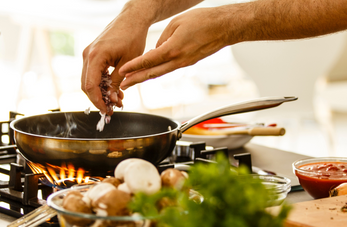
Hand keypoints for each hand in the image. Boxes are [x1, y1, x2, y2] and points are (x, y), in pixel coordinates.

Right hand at [81, 14, 148, 113]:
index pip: (90, 86)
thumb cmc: (132, 37)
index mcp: (95, 56)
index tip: (107, 111)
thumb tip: (112, 99)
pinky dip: (101, 83)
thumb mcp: (128, 63)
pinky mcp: (93, 54)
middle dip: (99, 99)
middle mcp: (88, 55)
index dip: (98, 101)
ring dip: (101, 92)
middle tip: (112, 108)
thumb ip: (117, 82)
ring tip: (117, 100)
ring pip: (89, 80)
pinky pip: (93, 73)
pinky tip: (114, 89)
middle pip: (86, 85)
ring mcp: (88, 54)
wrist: (132, 19)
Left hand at [119, 6, 240, 89]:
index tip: (122, 72)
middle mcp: (179, 60)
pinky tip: (151, 71)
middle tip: (123, 85)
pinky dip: (158, 71)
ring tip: (133, 81)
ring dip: (146, 78)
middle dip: (136, 80)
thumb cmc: (203, 21)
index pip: (149, 60)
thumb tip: (155, 50)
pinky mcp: (189, 62)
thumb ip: (163, 38)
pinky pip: (170, 68)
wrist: (224, 27)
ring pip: (161, 73)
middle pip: (153, 73)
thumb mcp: (176, 23)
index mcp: (173, 49)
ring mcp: (185, 63)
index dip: (134, 67)